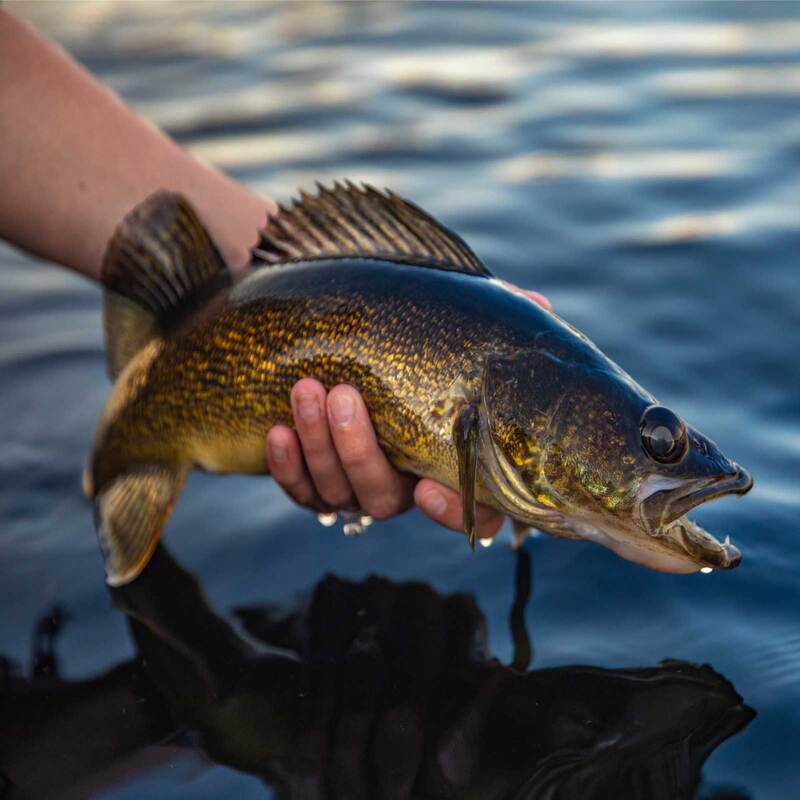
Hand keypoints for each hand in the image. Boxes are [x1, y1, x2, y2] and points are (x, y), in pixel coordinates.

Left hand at [266, 288, 551, 540]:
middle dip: (359, 451)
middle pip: (384, 498)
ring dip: (320, 445)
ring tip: (306, 389)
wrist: (344, 343)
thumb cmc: (412, 338)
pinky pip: (301, 491)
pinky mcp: (314, 481)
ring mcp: (355, 484)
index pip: (470, 511)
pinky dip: (288, 467)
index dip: (451, 510)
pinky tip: (277, 430)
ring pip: (337, 492)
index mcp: (446, 460)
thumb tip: (540, 306)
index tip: (428, 488)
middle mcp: (403, 482)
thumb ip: (494, 322)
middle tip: (344, 395)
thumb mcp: (454, 326)